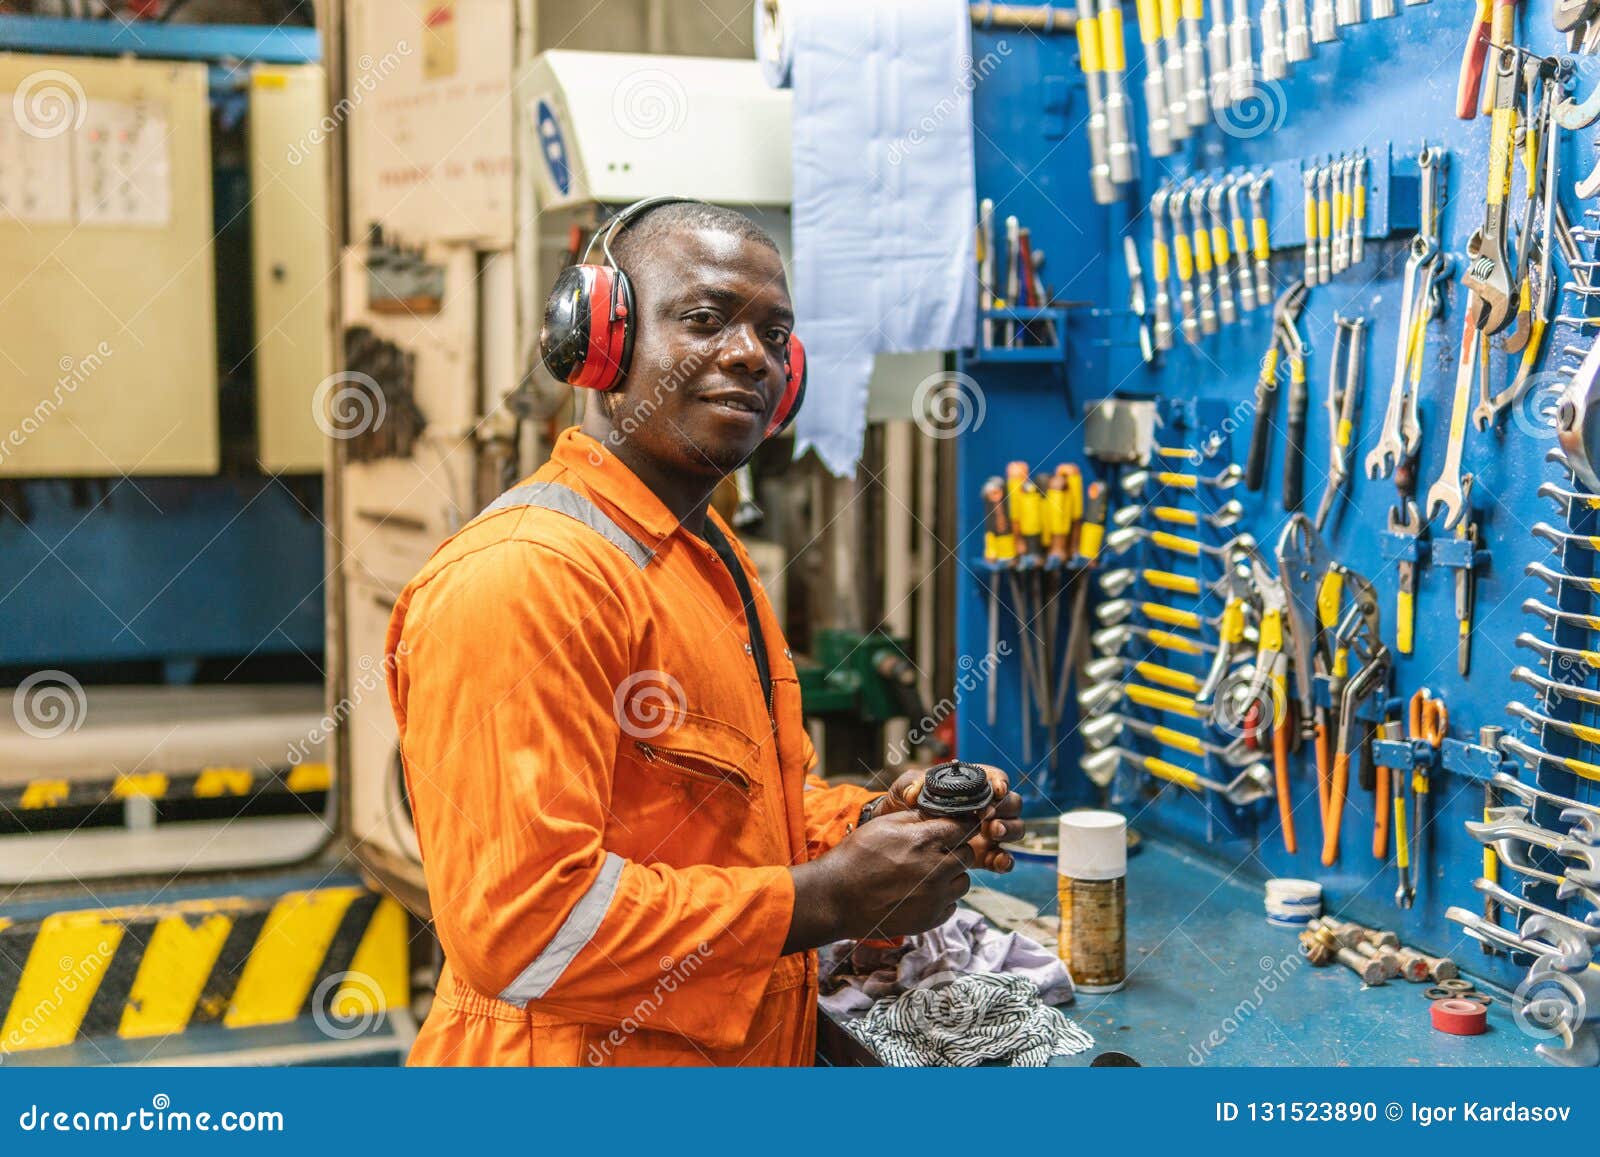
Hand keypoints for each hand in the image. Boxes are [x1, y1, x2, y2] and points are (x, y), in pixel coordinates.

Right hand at [784, 811, 971, 950]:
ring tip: (926, 873)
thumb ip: (918, 818)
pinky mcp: (930, 919)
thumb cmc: (855, 857)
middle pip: (967, 854)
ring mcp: (934, 898)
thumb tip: (941, 813)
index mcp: (924, 841)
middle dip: (955, 849)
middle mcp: (935, 870)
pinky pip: (952, 905)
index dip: (961, 824)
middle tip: (934, 850)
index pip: (964, 827)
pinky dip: (942, 898)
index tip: (956, 826)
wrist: (836, 898)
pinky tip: (920, 892)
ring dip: (951, 875)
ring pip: (963, 882)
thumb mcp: (884, 825)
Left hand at [879, 764, 1023, 872]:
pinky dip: (1005, 860)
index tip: (996, 790)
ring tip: (991, 832)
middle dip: (1005, 808)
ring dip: (1009, 829)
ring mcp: (987, 832)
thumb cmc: (903, 807)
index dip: (1000, 782)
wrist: (898, 839)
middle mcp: (985, 808)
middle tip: (988, 816)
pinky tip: (997, 861)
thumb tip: (916, 792)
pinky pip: (1004, 858)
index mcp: (971, 787)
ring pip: (1015, 828)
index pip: (995, 778)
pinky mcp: (984, 856)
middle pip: (1012, 803)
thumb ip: (910, 784)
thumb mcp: (903, 790)